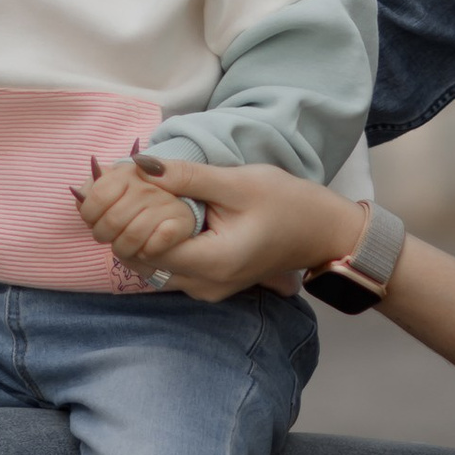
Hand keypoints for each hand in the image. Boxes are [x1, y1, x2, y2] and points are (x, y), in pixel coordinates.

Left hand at [78, 156, 363, 300]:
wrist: (325, 232)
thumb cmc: (290, 205)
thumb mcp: (239, 182)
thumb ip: (188, 177)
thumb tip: (141, 165)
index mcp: (212, 264)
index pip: (143, 247)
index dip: (130, 215)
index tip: (135, 183)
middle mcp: (203, 286)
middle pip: (140, 260)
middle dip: (129, 222)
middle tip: (136, 185)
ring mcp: (205, 289)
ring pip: (150, 265)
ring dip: (140, 231)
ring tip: (150, 196)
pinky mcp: (207, 283)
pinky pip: (167, 264)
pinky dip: (157, 239)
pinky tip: (164, 212)